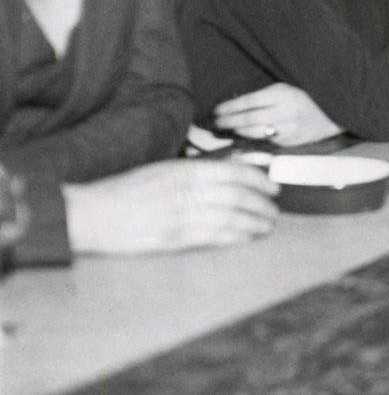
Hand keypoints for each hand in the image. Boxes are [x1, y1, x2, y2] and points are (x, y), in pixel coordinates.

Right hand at [63, 160, 278, 255]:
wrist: (93, 214)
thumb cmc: (126, 190)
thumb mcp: (163, 170)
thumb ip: (194, 172)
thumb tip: (230, 172)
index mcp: (184, 170)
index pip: (233, 172)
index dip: (258, 180)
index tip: (272, 186)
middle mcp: (187, 190)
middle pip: (237, 196)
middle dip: (261, 203)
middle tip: (275, 209)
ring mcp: (181, 215)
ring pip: (230, 217)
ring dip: (254, 222)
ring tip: (268, 225)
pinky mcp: (174, 238)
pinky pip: (214, 237)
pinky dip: (235, 236)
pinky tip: (248, 237)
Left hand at [211, 83, 342, 147]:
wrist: (336, 114)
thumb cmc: (310, 97)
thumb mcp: (289, 88)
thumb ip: (267, 96)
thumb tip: (238, 104)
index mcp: (283, 94)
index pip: (248, 101)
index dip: (230, 107)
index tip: (217, 110)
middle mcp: (284, 111)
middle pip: (248, 118)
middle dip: (228, 121)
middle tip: (215, 123)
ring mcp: (288, 129)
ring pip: (254, 132)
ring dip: (237, 132)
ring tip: (225, 131)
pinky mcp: (291, 143)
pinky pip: (266, 141)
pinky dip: (253, 140)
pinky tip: (243, 139)